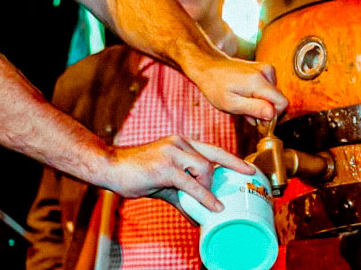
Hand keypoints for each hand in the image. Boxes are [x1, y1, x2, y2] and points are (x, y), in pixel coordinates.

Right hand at [104, 135, 255, 212]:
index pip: (213, 149)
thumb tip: (196, 216)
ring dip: (207, 189)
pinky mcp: (165, 167)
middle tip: (229, 189)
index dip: (233, 160)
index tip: (249, 169)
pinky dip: (205, 197)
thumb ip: (183, 195)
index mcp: (181, 144)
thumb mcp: (165, 183)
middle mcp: (179, 144)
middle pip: (213, 158)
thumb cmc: (136, 173)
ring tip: (199, 200)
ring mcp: (172, 153)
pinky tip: (213, 206)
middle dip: (224, 176)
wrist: (111, 167)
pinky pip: (192, 184)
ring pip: (205, 169)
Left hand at [188, 57, 287, 123]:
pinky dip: (259, 96)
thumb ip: (254, 109)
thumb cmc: (216, 86)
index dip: (273, 116)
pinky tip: (245, 95)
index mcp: (258, 81)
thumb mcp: (231, 104)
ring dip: (260, 103)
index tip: (258, 120)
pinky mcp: (265, 69)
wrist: (209, 67)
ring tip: (242, 101)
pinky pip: (269, 89)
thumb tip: (272, 115)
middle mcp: (266, 72)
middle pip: (278, 100)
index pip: (283, 103)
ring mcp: (266, 69)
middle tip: (245, 111)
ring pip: (273, 96)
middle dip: (264, 110)